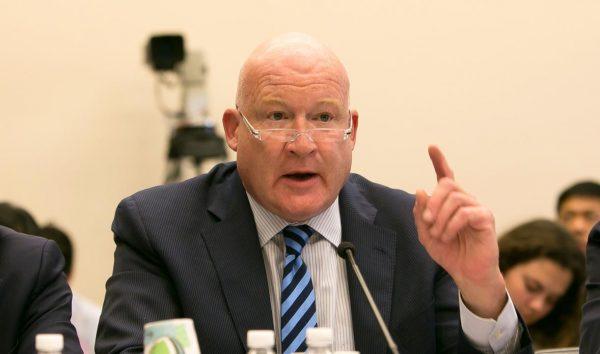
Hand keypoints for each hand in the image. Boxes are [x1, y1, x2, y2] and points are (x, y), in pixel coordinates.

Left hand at [413, 145, 506, 318]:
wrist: (466, 274)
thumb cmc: (449, 253)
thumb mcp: (426, 234)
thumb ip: (420, 214)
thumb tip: (420, 190)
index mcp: (450, 202)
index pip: (445, 176)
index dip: (439, 161)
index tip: (431, 147)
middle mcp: (465, 200)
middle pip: (447, 185)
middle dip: (432, 201)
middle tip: (426, 220)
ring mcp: (477, 208)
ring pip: (455, 199)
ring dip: (440, 217)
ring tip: (438, 234)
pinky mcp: (486, 218)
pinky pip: (466, 213)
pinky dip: (451, 225)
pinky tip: (447, 236)